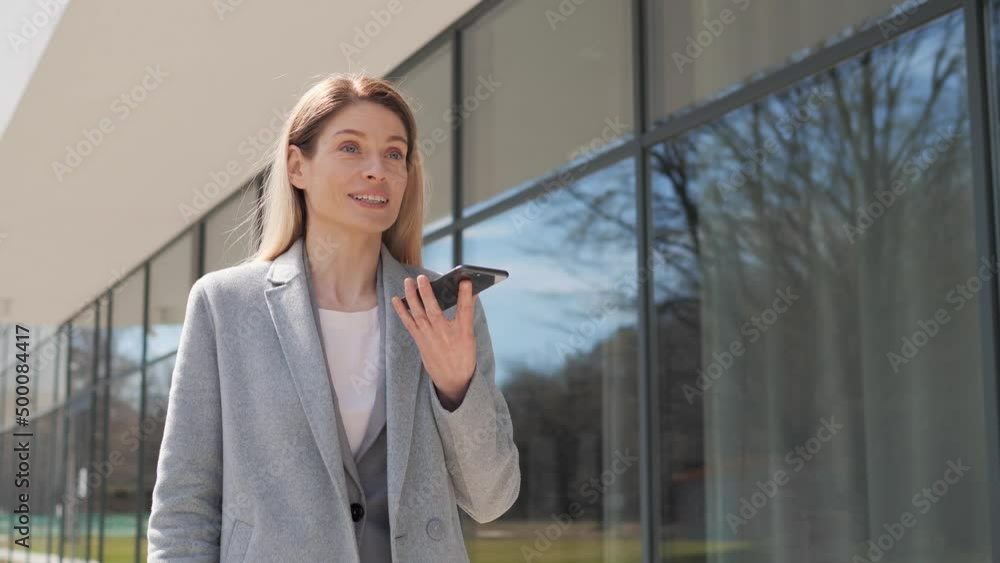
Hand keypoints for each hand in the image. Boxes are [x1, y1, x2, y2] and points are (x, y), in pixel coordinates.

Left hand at [391, 274, 476, 408]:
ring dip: (412, 298)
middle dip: (427, 293)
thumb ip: (466, 312)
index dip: (465, 295)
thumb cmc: (463, 355)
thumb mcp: (470, 335)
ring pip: (418, 315)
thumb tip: (468, 292)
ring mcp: (430, 338)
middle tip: (422, 277)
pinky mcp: (420, 341)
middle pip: (434, 310)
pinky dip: (402, 311)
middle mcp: (444, 335)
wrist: (453, 380)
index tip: (465, 280)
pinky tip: (396, 299)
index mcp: (462, 333)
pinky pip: (409, 324)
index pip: (465, 310)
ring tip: (408, 282)